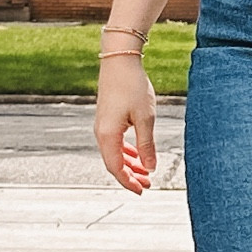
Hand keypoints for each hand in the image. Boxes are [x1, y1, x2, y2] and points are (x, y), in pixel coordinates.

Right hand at [94, 53, 156, 193]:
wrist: (119, 61)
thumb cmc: (133, 87)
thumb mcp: (145, 118)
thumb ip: (147, 145)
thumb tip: (150, 167)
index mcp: (108, 135)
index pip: (116, 167)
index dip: (128, 182)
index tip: (142, 190)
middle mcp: (101, 133)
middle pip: (114, 163)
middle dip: (130, 176)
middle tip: (148, 185)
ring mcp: (103, 126)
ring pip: (115, 153)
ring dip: (130, 164)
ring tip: (145, 172)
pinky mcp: (107, 119)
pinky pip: (115, 142)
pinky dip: (127, 152)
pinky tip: (138, 155)